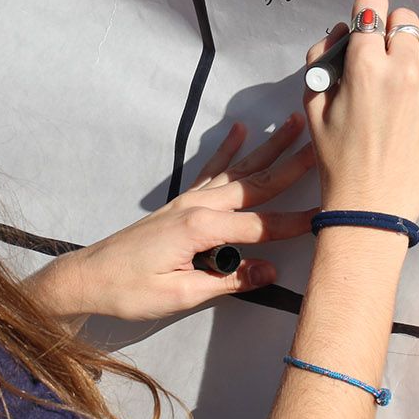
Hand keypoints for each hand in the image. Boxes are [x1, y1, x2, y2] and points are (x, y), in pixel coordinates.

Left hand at [25, 114, 317, 325]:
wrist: (88, 277)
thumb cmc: (130, 290)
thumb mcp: (181, 295)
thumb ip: (226, 281)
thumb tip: (268, 271)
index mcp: (200, 229)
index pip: (260, 224)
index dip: (296, 222)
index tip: (329, 215)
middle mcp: (196, 206)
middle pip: (255, 183)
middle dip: (292, 165)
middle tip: (323, 144)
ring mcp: (187, 201)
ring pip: (238, 170)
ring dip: (268, 148)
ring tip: (292, 124)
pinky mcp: (179, 203)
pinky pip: (210, 171)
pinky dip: (227, 150)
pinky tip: (240, 131)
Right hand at [305, 0, 418, 220]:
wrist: (371, 203)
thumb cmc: (338, 159)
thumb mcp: (313, 107)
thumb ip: (321, 60)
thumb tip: (343, 32)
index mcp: (362, 67)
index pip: (372, 6)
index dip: (365, 10)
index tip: (364, 24)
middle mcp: (400, 68)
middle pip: (403, 17)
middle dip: (388, 28)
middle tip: (380, 54)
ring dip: (418, 36)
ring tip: (407, 59)